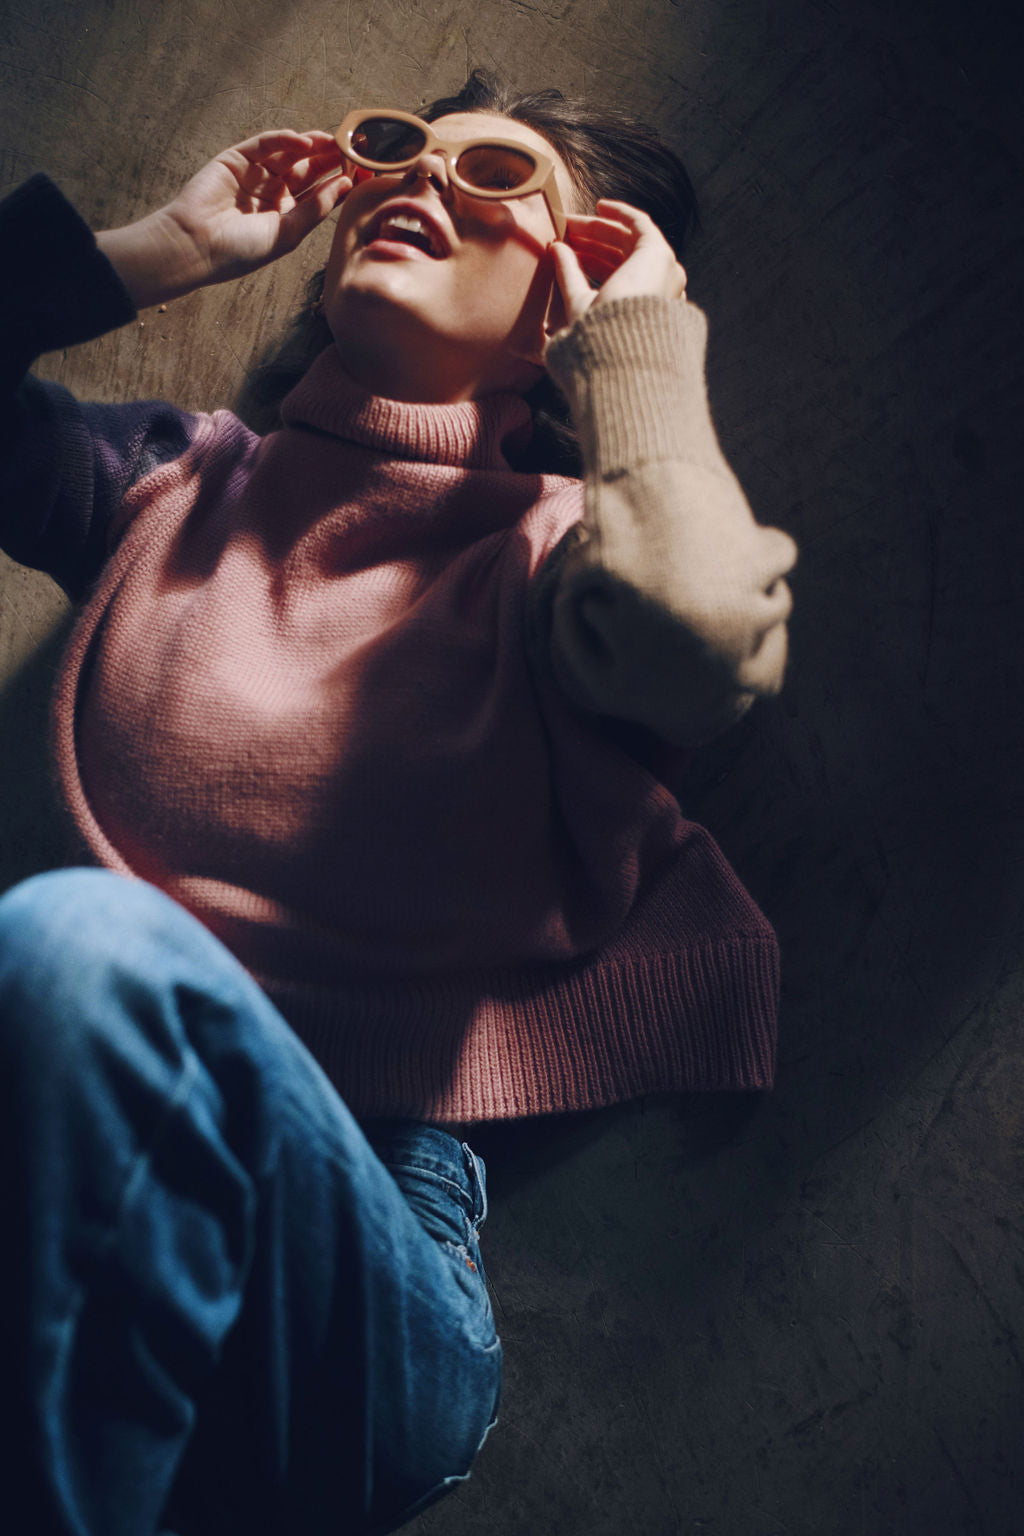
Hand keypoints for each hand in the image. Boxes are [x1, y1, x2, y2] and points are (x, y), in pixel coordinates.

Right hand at [98, 131, 351, 308]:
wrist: (196, 244)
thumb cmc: (240, 250)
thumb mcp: (287, 233)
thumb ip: (315, 208)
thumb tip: (345, 186)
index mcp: (286, 216)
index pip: (318, 195)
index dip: (339, 183)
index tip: (362, 174)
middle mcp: (273, 194)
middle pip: (308, 170)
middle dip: (330, 159)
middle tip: (353, 150)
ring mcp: (256, 174)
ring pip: (290, 154)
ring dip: (312, 146)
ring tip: (335, 141)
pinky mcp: (238, 158)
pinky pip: (265, 144)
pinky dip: (284, 140)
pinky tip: (304, 141)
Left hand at [546, 199, 686, 342]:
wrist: (619, 340)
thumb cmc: (598, 335)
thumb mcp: (579, 301)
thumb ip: (569, 275)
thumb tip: (554, 247)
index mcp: (640, 305)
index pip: (614, 273)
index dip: (589, 259)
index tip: (565, 249)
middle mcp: (654, 288)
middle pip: (620, 255)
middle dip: (591, 241)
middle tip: (565, 231)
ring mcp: (660, 271)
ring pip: (626, 239)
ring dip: (599, 228)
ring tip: (571, 222)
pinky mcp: (659, 254)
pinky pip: (640, 224)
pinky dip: (621, 213)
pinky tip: (600, 206)